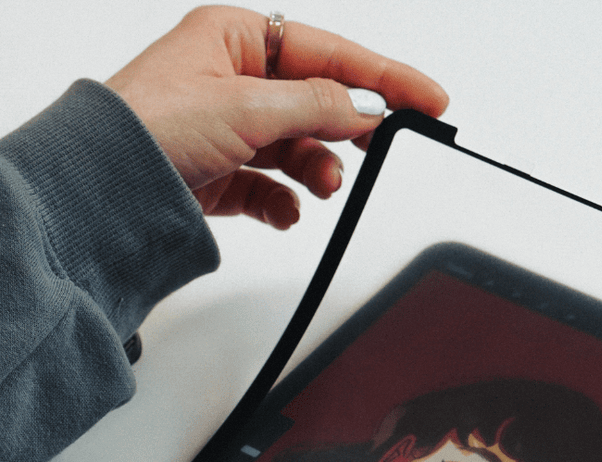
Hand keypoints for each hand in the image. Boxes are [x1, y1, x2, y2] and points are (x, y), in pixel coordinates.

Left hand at [105, 5, 448, 228]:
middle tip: (384, 147)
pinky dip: (285, 202)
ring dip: (317, 170)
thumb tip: (369, 106)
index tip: (428, 98)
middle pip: (316, 101)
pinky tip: (287, 212)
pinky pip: (272, 187)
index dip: (384, 75)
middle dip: (346, 130)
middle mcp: (232, 79)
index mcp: (234, 39)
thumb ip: (318, 105)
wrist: (103, 192)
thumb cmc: (148, 129)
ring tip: (323, 187)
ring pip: (298, 148)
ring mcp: (227, 129)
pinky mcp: (221, 174)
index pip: (328, 52)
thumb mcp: (246, 106)